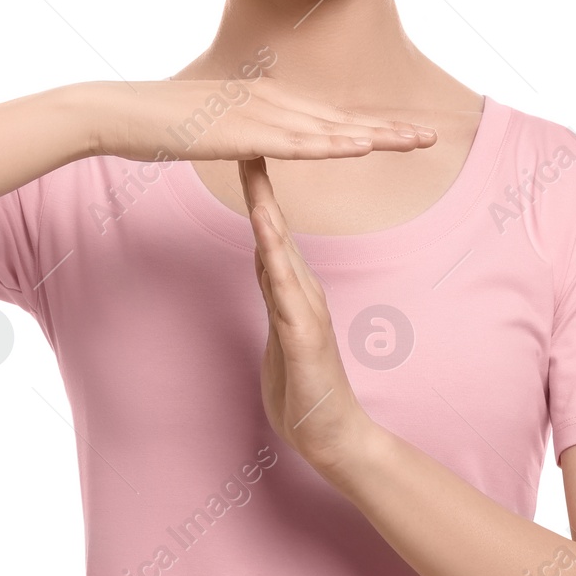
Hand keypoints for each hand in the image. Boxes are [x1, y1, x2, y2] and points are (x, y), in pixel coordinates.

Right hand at [84, 77, 434, 163]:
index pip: (324, 116)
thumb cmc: (153, 123)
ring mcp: (257, 113)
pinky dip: (334, 144)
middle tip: (430, 134)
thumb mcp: (206, 128)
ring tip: (416, 140)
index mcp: (262, 99)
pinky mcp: (243, 130)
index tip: (400, 132)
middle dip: (386, 127)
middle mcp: (268, 99)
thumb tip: (246, 142)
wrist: (118, 112)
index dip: (366, 125)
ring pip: (329, 127)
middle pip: (339, 117)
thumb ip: (233, 133)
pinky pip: (297, 141)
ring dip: (375, 134)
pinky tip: (364, 147)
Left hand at [239, 156, 378, 475]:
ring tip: (253, 172)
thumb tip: (265, 261)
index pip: (269, 232)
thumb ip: (276, 295)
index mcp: (294, 290)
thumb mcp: (281, 331)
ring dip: (265, 210)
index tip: (241, 156)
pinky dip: (275, 260)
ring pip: (281, 251)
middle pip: (275, 228)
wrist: (334, 436)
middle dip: (259, 184)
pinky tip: (265, 237)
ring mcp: (306, 311)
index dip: (256, 194)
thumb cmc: (305, 388)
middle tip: (245, 139)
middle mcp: (303, 290)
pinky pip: (286, 292)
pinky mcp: (305, 336)